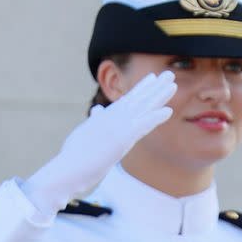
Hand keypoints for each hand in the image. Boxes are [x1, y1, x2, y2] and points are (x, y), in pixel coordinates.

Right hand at [24, 71, 176, 213]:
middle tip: (169, 74)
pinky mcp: (121, 138)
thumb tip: (97, 110)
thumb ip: (94, 121)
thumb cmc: (74, 155)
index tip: (152, 79)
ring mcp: (117, 127)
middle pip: (138, 99)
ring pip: (143, 107)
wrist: (69, 167)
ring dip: (159, 95)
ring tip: (172, 82)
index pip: (128, 101)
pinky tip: (168, 111)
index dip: (141, 89)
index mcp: (106, 119)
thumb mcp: (85, 133)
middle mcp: (113, 119)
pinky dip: (155, 117)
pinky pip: (142, 125)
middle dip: (154, 87)